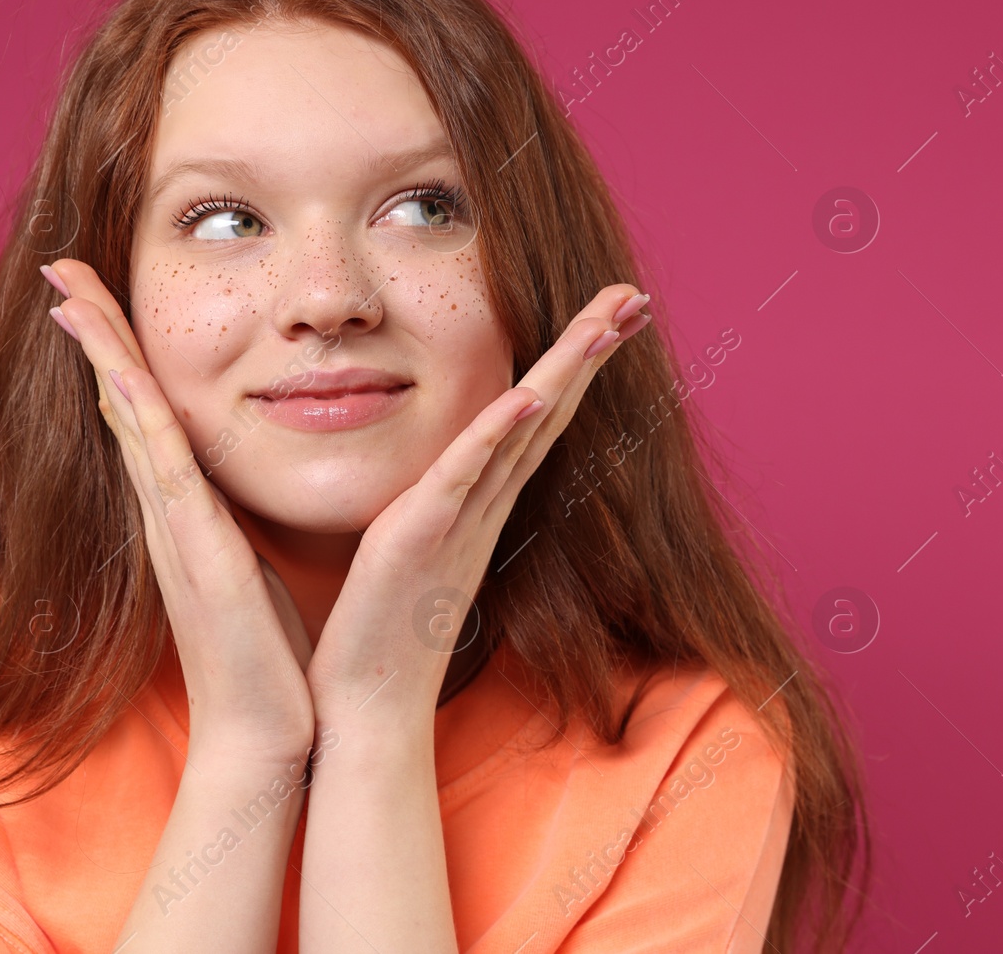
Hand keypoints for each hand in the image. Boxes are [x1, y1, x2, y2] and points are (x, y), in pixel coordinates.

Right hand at [43, 259, 315, 761]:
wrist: (265, 730)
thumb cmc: (267, 650)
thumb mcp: (252, 564)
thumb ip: (237, 519)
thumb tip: (239, 485)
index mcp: (185, 511)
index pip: (148, 414)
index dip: (122, 352)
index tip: (101, 293)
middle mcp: (168, 513)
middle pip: (123, 402)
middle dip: (96, 334)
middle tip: (64, 267)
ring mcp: (175, 530)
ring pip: (132, 422)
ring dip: (104, 356)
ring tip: (73, 293)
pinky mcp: (198, 552)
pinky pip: (166, 472)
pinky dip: (143, 420)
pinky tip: (126, 377)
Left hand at [303, 284, 651, 719]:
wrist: (367, 707)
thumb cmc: (379, 633)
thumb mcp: (411, 549)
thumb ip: (431, 508)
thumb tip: (438, 481)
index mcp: (480, 502)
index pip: (536, 417)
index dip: (573, 364)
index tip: (608, 315)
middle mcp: (485, 504)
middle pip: (550, 410)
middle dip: (591, 349)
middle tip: (635, 295)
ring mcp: (461, 518)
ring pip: (524, 429)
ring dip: (566, 372)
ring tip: (605, 320)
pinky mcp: (422, 535)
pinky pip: (468, 474)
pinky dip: (500, 432)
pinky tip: (528, 394)